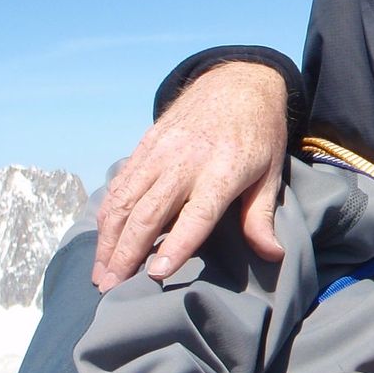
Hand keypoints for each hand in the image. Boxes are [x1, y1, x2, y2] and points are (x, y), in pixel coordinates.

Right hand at [92, 62, 290, 290]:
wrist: (237, 82)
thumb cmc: (258, 134)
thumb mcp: (270, 172)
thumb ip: (262, 216)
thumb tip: (272, 255)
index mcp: (221, 170)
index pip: (196, 215)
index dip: (176, 244)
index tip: (157, 273)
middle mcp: (184, 161)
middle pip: (148, 213)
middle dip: (127, 254)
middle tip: (111, 290)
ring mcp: (159, 151)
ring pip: (124, 200)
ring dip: (108, 240)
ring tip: (100, 274)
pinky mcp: (145, 145)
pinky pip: (120, 184)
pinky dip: (107, 215)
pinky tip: (103, 241)